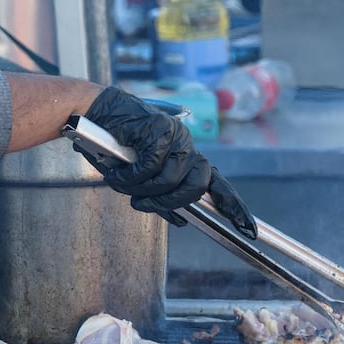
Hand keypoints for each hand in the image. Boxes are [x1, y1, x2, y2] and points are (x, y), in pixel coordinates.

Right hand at [79, 87, 257, 238]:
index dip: (234, 205)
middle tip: (143, 203)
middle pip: (197, 184)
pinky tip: (117, 171)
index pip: (217, 183)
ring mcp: (176, 135)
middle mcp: (186, 146)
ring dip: (142, 188)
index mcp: (185, 157)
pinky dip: (131, 175)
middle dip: (170, 201)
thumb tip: (180, 220)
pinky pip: (151, 165)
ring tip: (122, 183)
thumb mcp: (139, 177)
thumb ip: (161, 196)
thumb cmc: (114, 144)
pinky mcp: (160, 128)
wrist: (96, 114)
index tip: (247, 229)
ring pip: (171, 178)